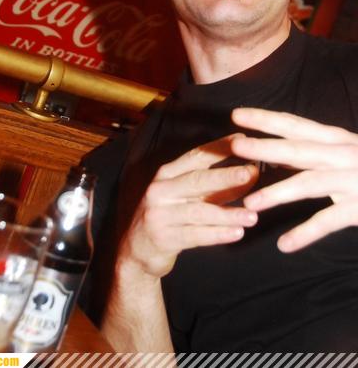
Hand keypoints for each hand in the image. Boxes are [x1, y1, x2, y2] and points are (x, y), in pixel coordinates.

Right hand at [117, 135, 258, 279]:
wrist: (138, 250)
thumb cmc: (170, 217)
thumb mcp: (188, 196)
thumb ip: (216, 186)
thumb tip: (250, 174)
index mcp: (167, 174)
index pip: (196, 156)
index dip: (219, 148)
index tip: (243, 140)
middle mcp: (161, 190)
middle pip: (197, 180)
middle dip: (226, 175)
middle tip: (251, 172)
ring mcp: (159, 214)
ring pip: (199, 211)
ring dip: (228, 213)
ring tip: (252, 215)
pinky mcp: (163, 238)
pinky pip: (195, 235)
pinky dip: (218, 234)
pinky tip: (237, 233)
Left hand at [231, 107, 357, 252]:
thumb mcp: (343, 152)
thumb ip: (314, 151)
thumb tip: (276, 154)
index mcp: (337, 140)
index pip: (297, 125)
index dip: (267, 119)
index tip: (237, 115)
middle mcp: (344, 155)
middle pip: (299, 149)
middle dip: (266, 147)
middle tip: (235, 146)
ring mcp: (353, 181)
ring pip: (311, 184)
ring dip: (279, 193)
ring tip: (250, 204)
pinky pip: (330, 221)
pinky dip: (307, 233)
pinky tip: (285, 245)